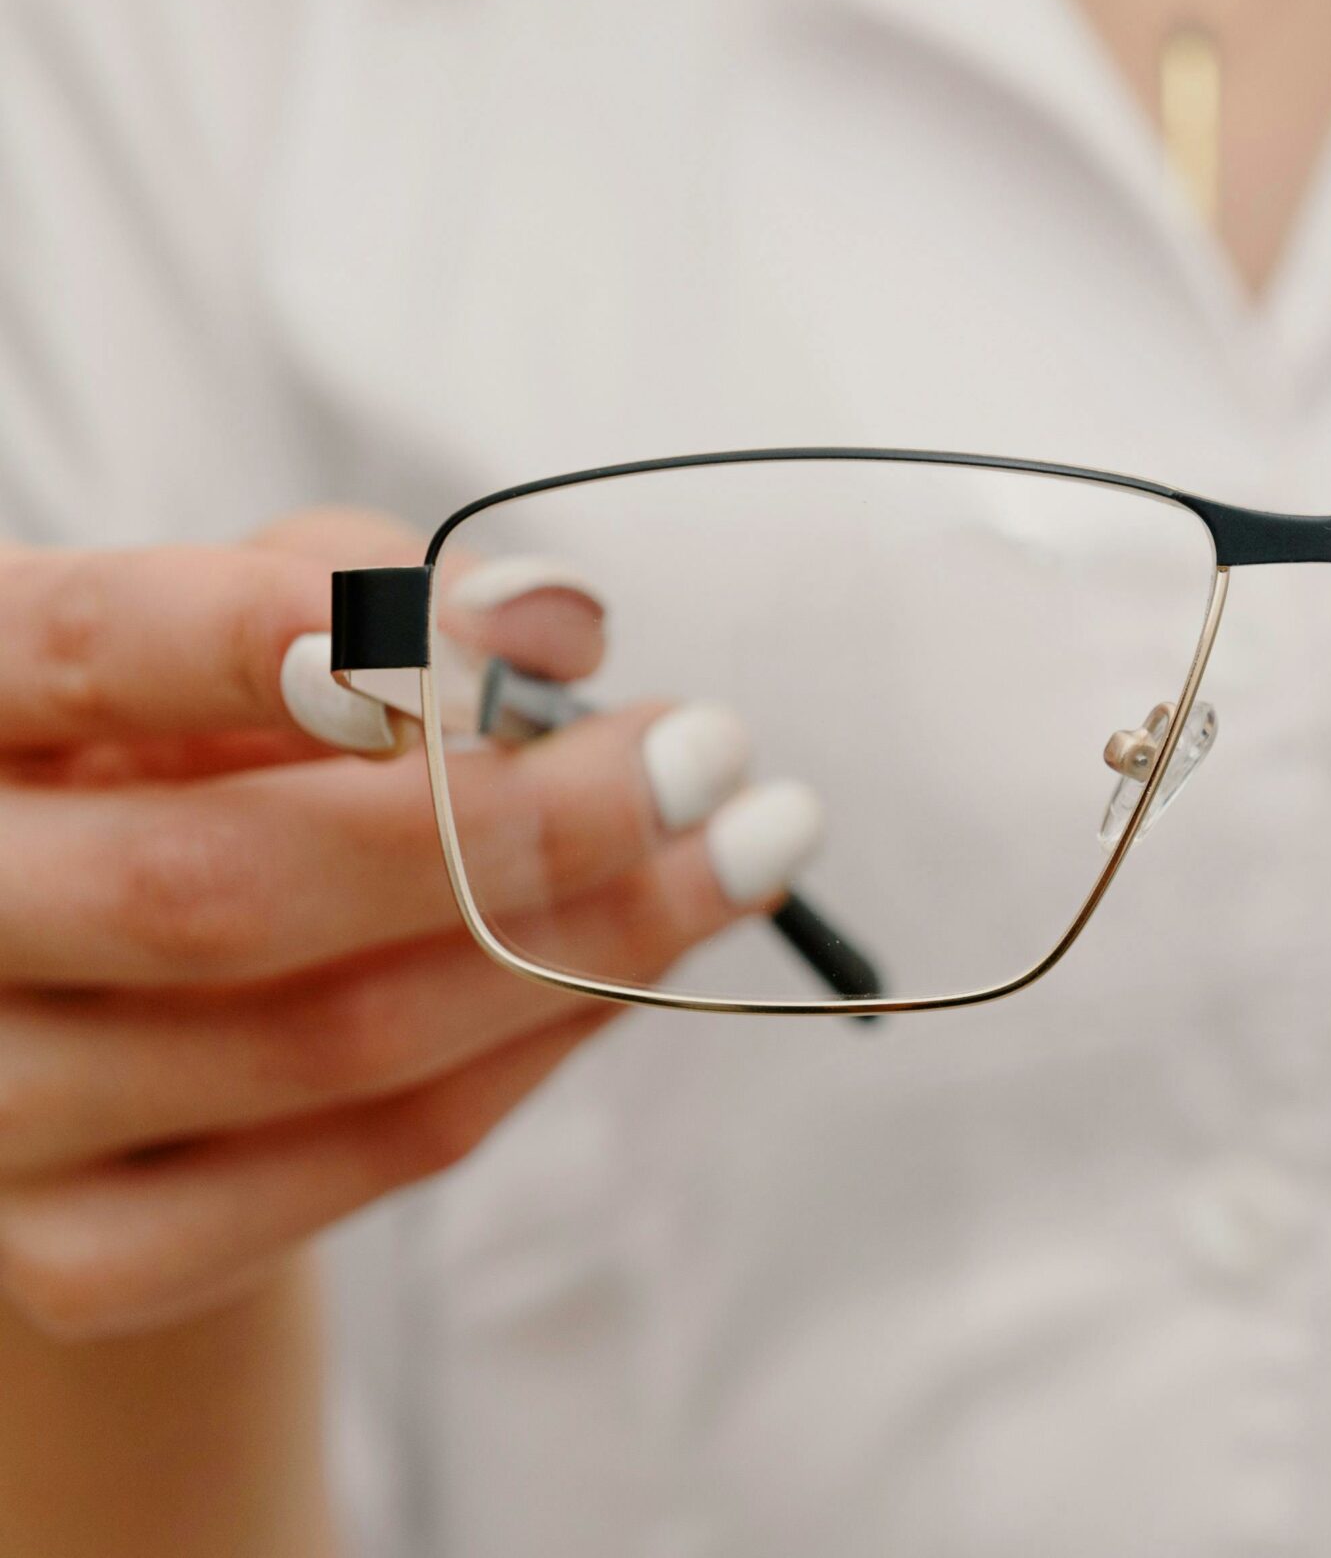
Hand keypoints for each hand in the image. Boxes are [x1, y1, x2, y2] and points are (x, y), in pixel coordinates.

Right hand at [0, 511, 809, 1338]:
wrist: (80, 990)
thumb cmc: (173, 749)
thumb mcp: (227, 631)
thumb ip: (360, 584)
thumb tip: (555, 622)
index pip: (84, 654)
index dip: (273, 637)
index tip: (502, 639)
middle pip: (224, 887)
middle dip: (515, 821)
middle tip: (710, 752)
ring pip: (331, 1041)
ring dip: (582, 942)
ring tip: (738, 851)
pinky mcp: (88, 1258)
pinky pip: (371, 1157)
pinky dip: (535, 1051)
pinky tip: (634, 968)